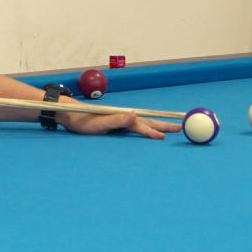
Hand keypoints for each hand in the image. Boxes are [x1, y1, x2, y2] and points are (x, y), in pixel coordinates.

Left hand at [60, 98, 180, 138]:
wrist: (70, 114)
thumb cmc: (82, 120)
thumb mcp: (98, 123)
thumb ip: (116, 120)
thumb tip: (134, 114)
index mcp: (122, 117)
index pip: (142, 126)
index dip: (154, 131)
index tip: (165, 137)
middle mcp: (125, 117)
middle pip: (149, 121)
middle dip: (164, 125)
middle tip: (180, 127)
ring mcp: (122, 119)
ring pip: (145, 122)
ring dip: (159, 125)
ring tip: (171, 128)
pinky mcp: (118, 122)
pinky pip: (138, 126)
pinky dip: (149, 127)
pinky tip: (152, 130)